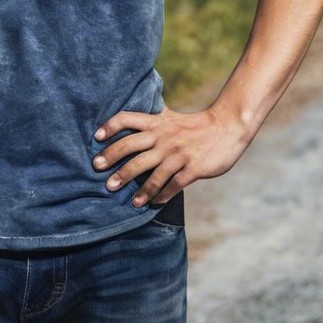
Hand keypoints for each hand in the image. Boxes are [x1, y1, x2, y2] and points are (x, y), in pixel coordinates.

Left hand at [92, 105, 249, 207]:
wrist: (227, 127)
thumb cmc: (195, 125)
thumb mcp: (170, 117)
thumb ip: (152, 121)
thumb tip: (128, 126)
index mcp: (157, 123)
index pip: (127, 119)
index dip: (110, 127)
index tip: (96, 137)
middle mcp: (164, 137)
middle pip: (132, 147)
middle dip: (114, 160)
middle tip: (98, 171)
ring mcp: (178, 153)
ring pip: (152, 172)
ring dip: (137, 188)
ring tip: (128, 200)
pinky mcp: (193, 168)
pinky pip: (174, 185)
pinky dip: (162, 195)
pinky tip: (153, 204)